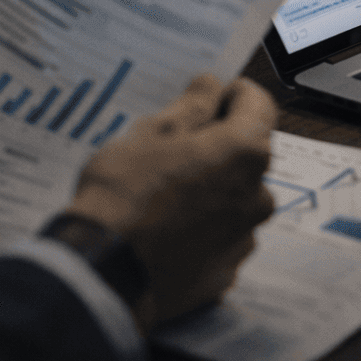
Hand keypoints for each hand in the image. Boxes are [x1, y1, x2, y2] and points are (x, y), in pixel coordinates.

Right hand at [64, 74, 276, 330]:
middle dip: (217, 148)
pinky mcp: (224, 272)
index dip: (233, 95)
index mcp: (244, 153)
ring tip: (162, 196)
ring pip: (233, 199)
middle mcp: (257, 196)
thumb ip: (191, 107)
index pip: (259, 106)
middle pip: (246, 157)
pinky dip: (201, 230)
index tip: (210, 96)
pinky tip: (166, 230)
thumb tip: (211, 87)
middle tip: (172, 150)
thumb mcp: (149, 133)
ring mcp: (243, 238)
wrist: (101, 273)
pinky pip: (219, 239)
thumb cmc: (123, 196)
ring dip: (210, 191)